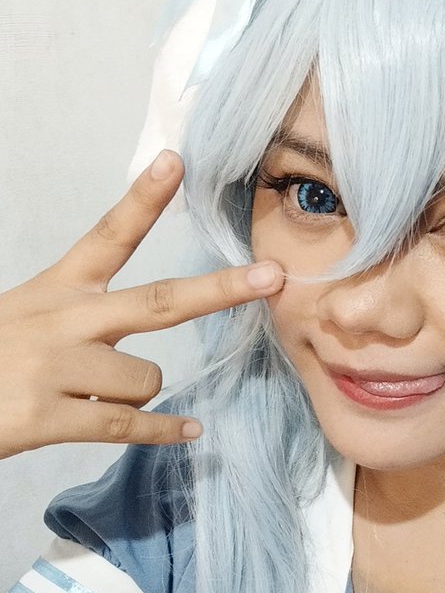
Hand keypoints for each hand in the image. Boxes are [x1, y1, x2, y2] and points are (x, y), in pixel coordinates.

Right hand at [0, 150, 283, 457]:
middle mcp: (62, 321)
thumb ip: (76, 316)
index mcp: (55, 289)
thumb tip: (139, 351)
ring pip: (147, 380)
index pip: (106, 234)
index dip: (144, 198)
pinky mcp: (45, 417)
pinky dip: (161, 432)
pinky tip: (189, 432)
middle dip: (220, 289)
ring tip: (95, 396)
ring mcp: (55, 368)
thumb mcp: (21, 315)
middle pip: (158, 301)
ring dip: (139, 394)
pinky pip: (125, 425)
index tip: (177, 160)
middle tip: (271, 276)